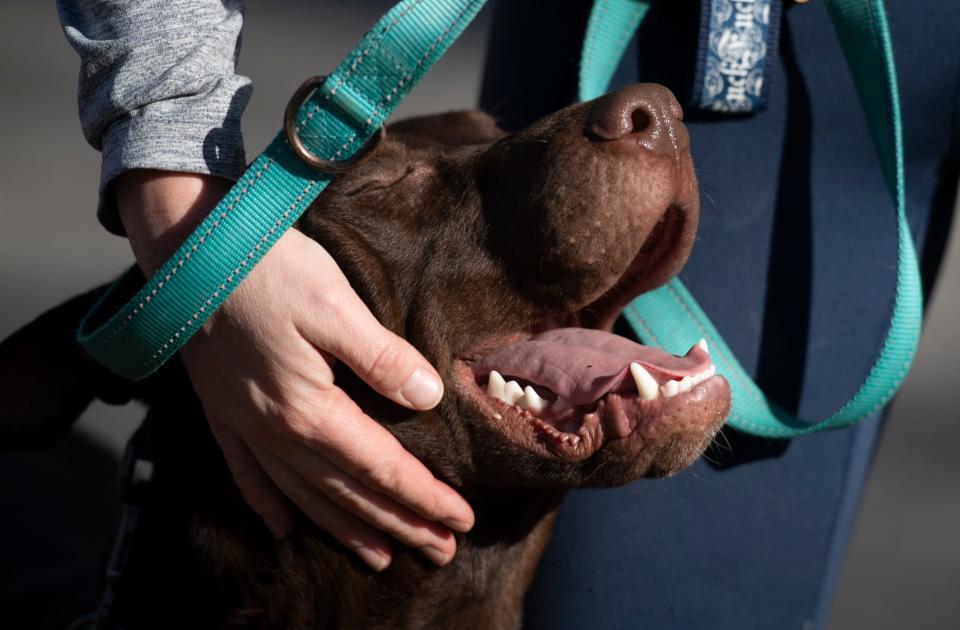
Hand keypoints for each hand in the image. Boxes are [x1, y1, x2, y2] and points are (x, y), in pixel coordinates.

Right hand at [116, 171, 474, 570]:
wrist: (188, 248)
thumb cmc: (267, 270)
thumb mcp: (335, 305)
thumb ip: (382, 358)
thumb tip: (429, 399)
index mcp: (309, 410)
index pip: (381, 468)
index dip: (424, 498)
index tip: (462, 520)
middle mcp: (276, 431)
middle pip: (348, 493)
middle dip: (398, 525)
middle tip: (440, 552)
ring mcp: (245, 426)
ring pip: (303, 495)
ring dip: (345, 529)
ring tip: (380, 556)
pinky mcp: (223, 411)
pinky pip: (247, 475)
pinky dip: (267, 505)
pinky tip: (281, 528)